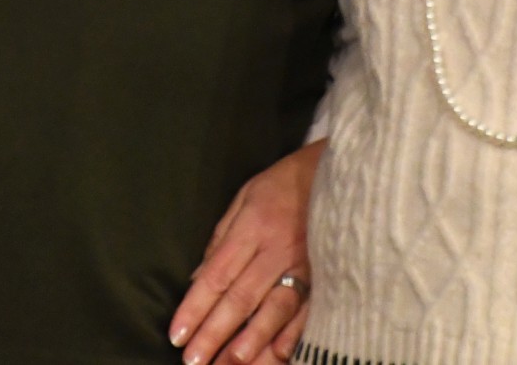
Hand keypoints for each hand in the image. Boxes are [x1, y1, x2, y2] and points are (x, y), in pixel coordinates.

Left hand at [168, 140, 324, 364]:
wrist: (339, 171)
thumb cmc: (285, 183)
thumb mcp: (245, 197)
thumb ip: (221, 238)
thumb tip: (199, 279)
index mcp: (251, 228)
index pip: (216, 275)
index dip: (195, 307)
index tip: (177, 334)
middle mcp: (276, 249)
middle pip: (240, 297)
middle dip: (215, 332)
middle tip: (194, 361)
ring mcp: (305, 264)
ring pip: (274, 308)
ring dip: (253, 339)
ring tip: (232, 362)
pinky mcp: (327, 275)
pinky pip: (309, 310)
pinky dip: (294, 334)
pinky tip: (280, 355)